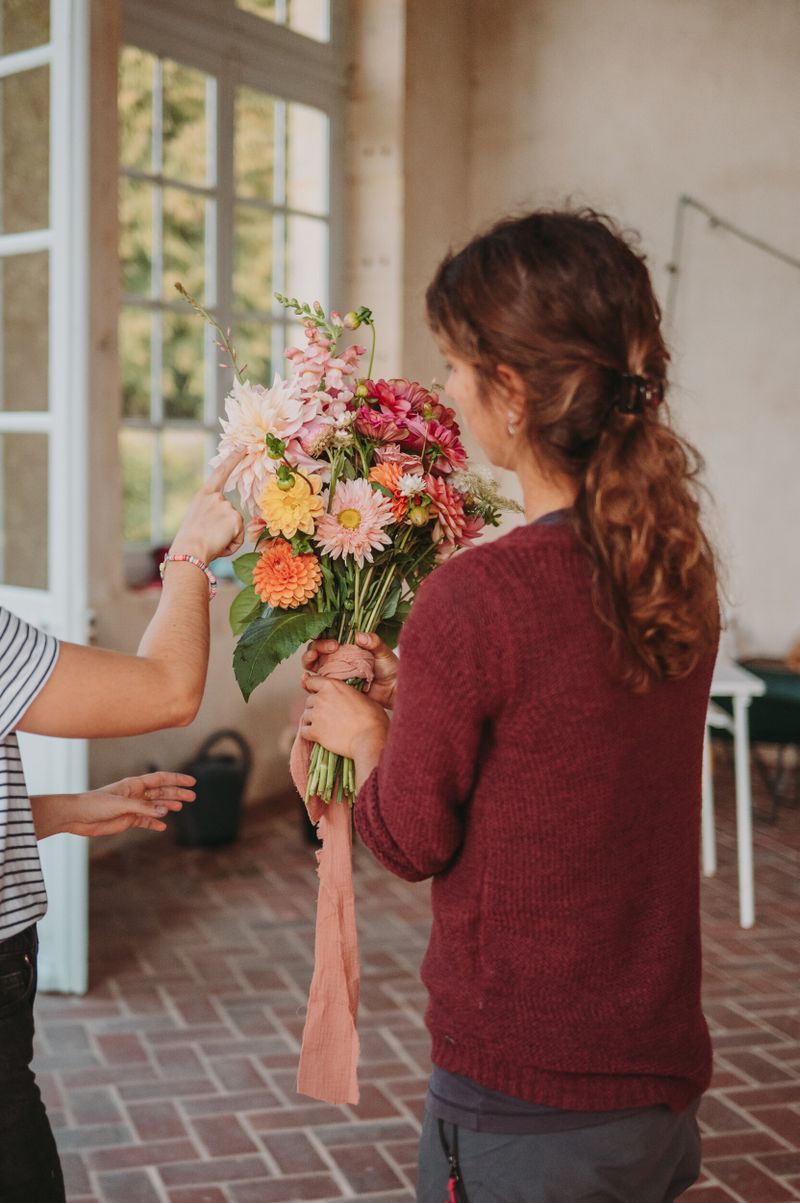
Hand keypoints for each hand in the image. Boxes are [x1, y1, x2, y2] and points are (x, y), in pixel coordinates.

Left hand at [64, 772, 195, 836]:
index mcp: (134, 784)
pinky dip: (154, 823)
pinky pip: (145, 820)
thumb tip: (165, 811)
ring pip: (155, 806)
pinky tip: (163, 826)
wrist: (78, 817)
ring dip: (168, 806)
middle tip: (192, 797)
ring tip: (180, 808)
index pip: (160, 779)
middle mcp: (136, 794)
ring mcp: (133, 807)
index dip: (177, 779)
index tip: (192, 782)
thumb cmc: (95, 804)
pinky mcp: (127, 820)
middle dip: (177, 794)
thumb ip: (144, 807)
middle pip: (161, 792)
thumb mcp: (122, 804)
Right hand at [169, 452, 245, 563]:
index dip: (233, 459)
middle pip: (230, 512)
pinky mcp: (236, 518)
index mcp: (204, 495)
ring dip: (227, 537)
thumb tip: (227, 521)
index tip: (244, 446)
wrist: (189, 550)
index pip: (221, 472)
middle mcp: (216, 497)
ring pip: (236, 525)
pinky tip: (219, 544)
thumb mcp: (197, 518)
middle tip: (208, 536)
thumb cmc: (189, 541)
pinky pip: (240, 536)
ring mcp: (227, 506)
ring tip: (211, 541)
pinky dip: (233, 544)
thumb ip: (212, 513)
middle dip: (224, 528)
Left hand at [301, 674, 388, 761]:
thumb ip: (347, 694)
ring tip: (326, 727)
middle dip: (316, 707)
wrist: (370, 738)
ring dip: (313, 720)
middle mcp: (321, 698)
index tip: (316, 693)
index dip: (313, 687)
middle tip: (329, 715)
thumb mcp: (362, 697)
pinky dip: (310, 734)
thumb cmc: (372, 718)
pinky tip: (320, 736)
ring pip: (306, 716)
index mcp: (332, 685)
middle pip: (309, 700)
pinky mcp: (314, 732)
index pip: (312, 681)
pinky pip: (304, 731)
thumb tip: (346, 698)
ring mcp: (316, 715)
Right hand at [302, 632, 399, 707]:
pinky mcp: (333, 687)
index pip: (328, 637)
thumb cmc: (390, 669)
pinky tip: (305, 680)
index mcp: (347, 646)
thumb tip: (360, 635)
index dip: (325, 638)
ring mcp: (334, 673)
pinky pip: (315, 684)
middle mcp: (337, 658)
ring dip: (308, 660)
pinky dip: (307, 682)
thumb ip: (374, 642)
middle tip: (324, 651)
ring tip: (312, 660)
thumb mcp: (384, 652)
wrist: (393, 691)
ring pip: (312, 664)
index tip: (335, 644)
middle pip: (316, 649)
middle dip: (314, 648)